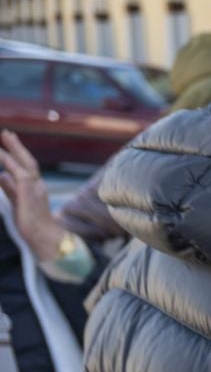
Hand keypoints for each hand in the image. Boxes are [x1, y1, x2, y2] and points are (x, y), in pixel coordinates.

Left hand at [0, 131, 65, 262]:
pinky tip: (3, 156)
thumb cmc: (32, 225)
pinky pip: (20, 175)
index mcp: (35, 188)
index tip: (9, 140)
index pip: (25, 167)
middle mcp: (37, 186)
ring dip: (13, 151)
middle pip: (28, 161)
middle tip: (7, 132)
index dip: (17, 153)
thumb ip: (10, 189)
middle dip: (17, 146)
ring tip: (4, 138)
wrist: (45, 239)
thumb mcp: (18, 204)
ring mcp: (35, 190)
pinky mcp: (30, 195)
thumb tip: (2, 176)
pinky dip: (11, 164)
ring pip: (24, 165)